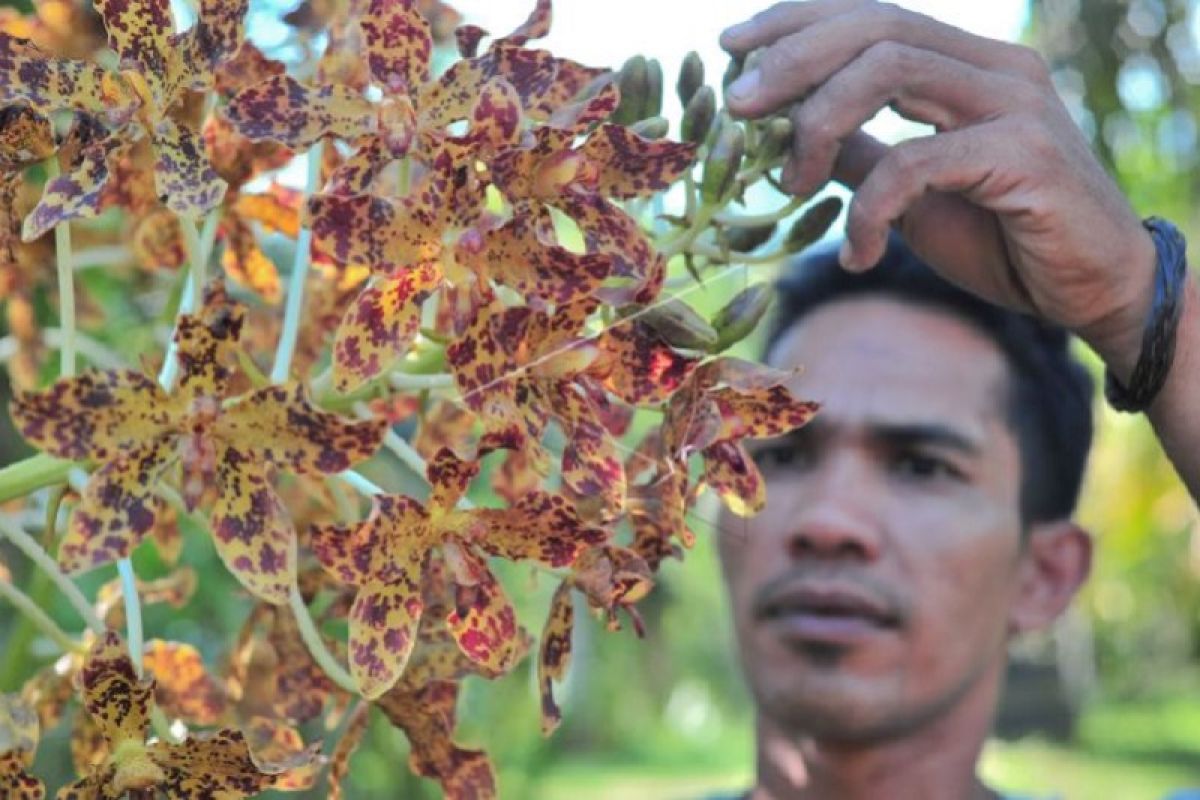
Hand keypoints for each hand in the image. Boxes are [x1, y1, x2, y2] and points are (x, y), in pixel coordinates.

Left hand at [720, 0, 1156, 377]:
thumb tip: (795, 134)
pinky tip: (858, 255)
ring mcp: (1015, 104)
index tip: (731, 48)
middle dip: (791, 58)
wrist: (1090, 292)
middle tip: (736, 103)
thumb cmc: (1003, 239)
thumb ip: (862, 153)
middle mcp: (995, 68)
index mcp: (967, 65)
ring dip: (817, 123)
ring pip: (889, 71)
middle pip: (874, 26)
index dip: (796, 22)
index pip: (872, 15)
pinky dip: (868, 210)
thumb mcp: (911, 192)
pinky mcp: (1025, 155)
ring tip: (787, 182)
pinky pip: (916, 162)